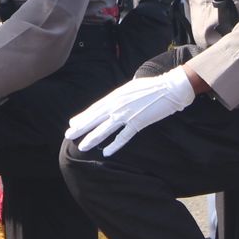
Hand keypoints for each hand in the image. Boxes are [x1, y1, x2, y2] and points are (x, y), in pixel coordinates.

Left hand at [66, 66, 195, 155]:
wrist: (171, 86)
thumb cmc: (152, 86)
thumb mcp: (131, 88)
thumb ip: (120, 96)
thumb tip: (113, 101)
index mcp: (116, 95)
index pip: (95, 108)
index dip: (83, 117)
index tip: (72, 123)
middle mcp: (118, 104)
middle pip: (95, 118)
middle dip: (81, 127)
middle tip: (68, 134)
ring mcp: (127, 113)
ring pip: (105, 128)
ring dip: (92, 138)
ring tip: (81, 146)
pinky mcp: (138, 122)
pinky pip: (124, 136)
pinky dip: (115, 144)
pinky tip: (106, 152)